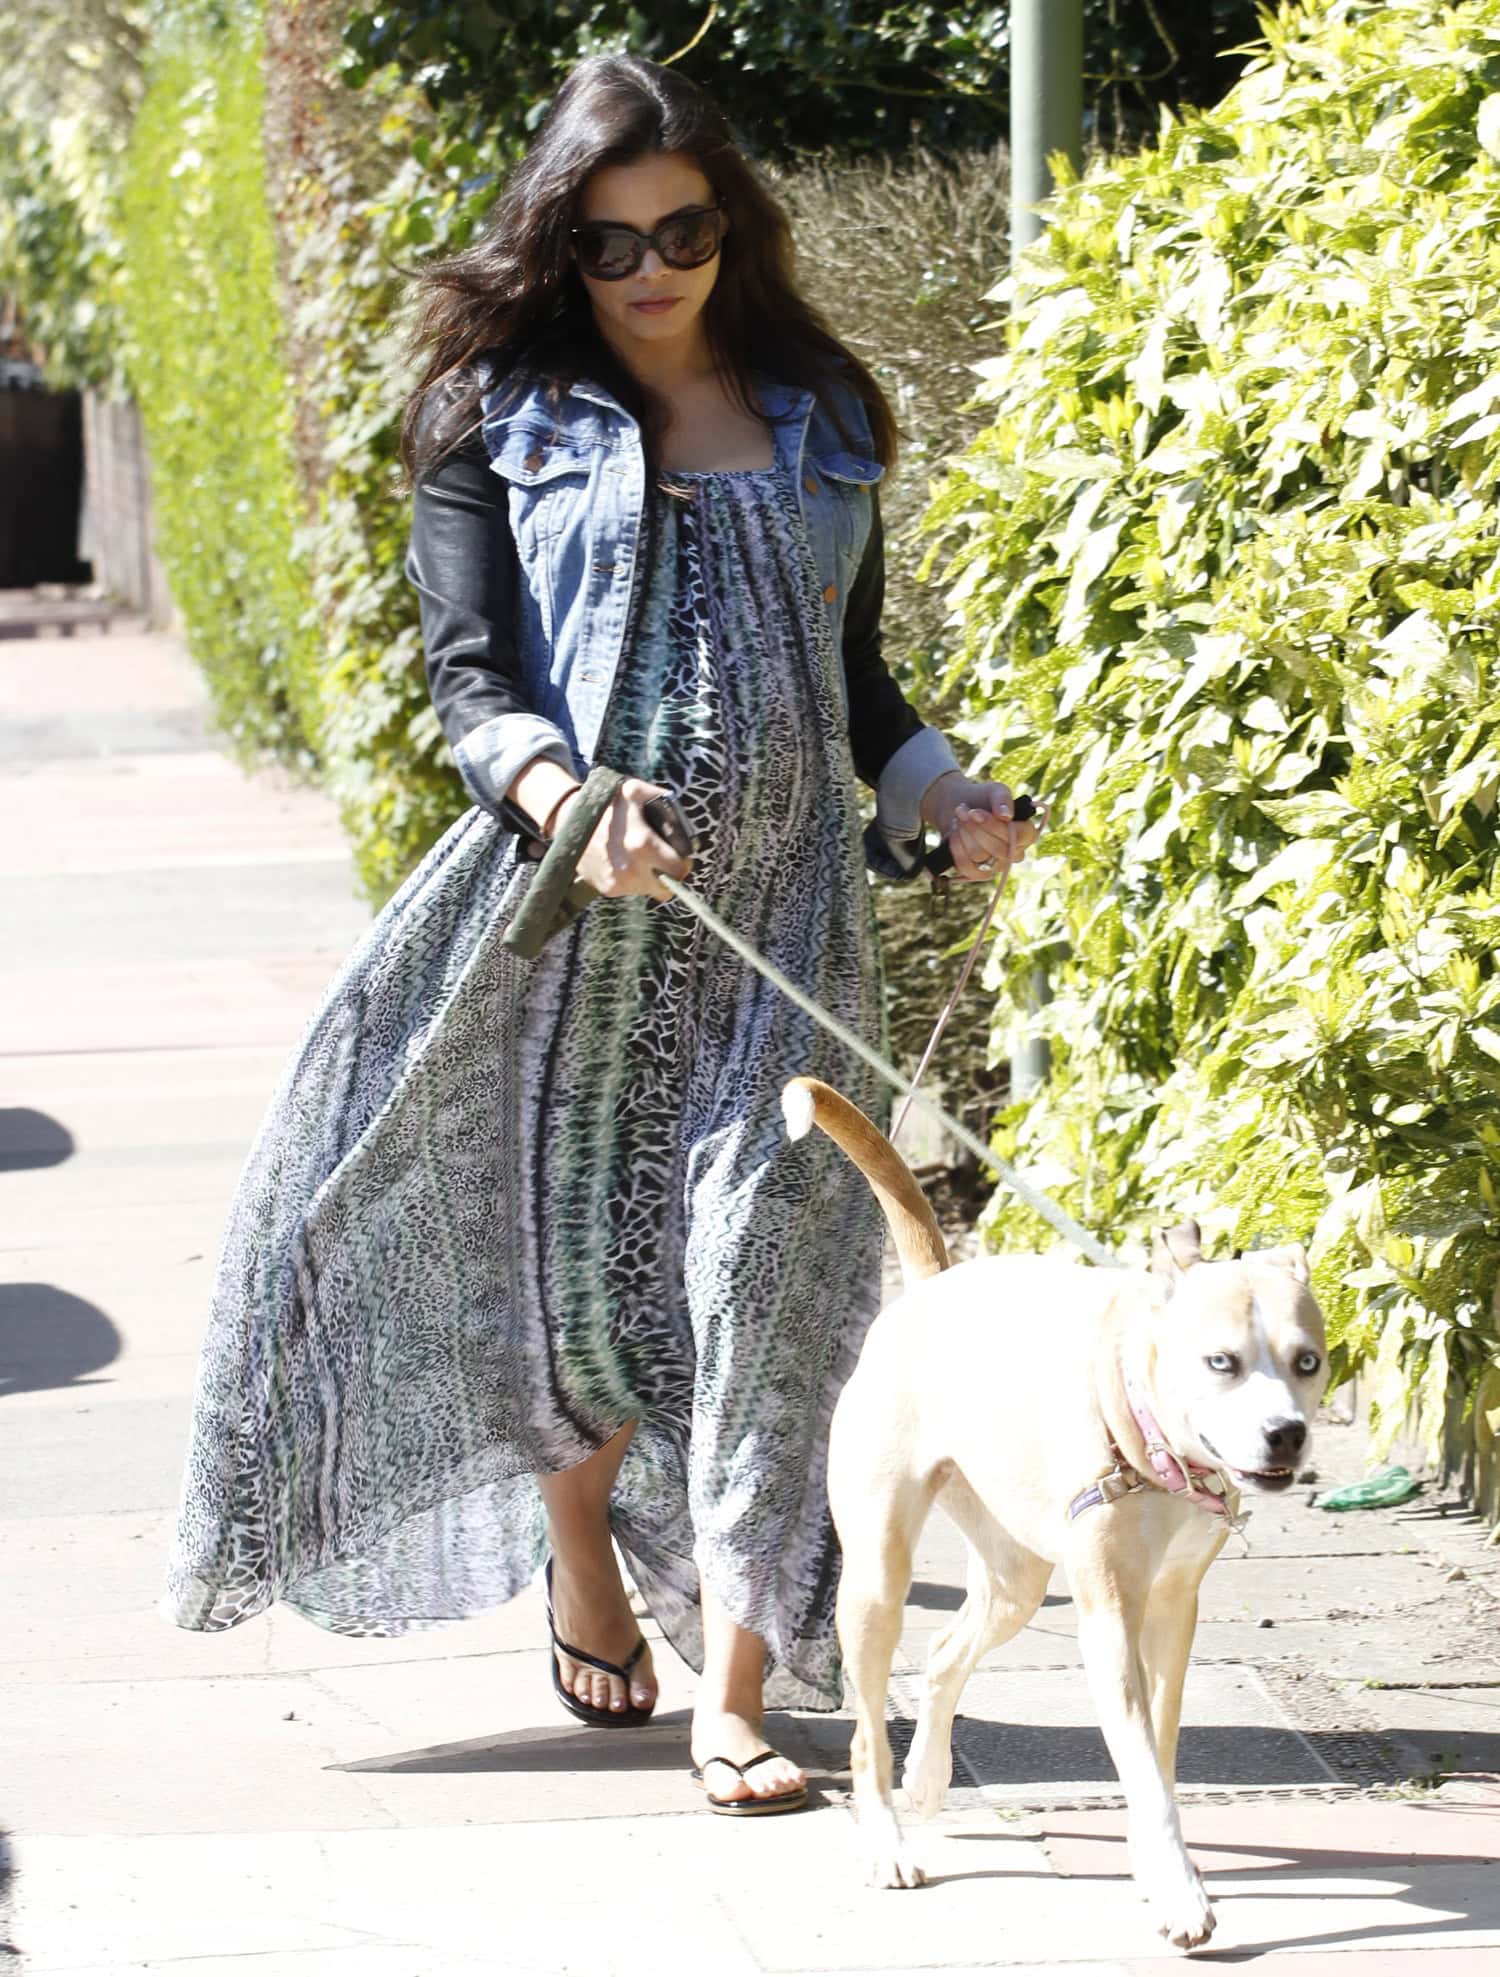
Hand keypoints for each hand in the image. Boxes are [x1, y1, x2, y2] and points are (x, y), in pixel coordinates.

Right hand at [562, 777, 692, 902]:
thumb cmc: (607, 803)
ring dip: (648, 877)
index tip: (679, 857)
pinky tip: (622, 861)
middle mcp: (631, 870)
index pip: (679, 870)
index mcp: (642, 845)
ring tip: (638, 857)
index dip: (683, 863)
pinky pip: (629, 889)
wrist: (568, 818)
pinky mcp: (606, 889)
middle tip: (662, 861)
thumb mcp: (636, 791)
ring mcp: (617, 883)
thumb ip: (663, 801)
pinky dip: (631, 879)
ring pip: (647, 890)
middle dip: (668, 876)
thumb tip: (682, 822)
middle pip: (666, 889)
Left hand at [919, 772, 1039, 883]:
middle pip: (999, 849)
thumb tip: (1006, 815)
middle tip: (962, 811)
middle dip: (975, 828)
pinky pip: (968, 868)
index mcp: (1027, 833)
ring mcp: (997, 865)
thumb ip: (1003, 798)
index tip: (974, 812)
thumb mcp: (994, 790)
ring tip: (958, 819)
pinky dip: (957, 850)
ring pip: (980, 856)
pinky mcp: (978, 872)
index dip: (994, 826)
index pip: (1017, 837)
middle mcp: (1015, 853)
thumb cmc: (982, 798)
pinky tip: (953, 836)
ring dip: (964, 834)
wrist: (958, 807)